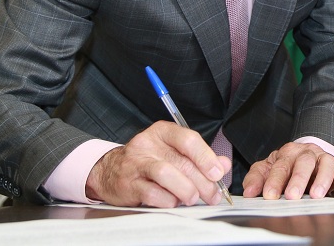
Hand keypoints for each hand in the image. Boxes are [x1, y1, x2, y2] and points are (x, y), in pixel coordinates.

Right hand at [85, 121, 229, 206]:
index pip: (189, 139)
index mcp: (163, 132)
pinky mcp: (128, 183)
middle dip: (202, 182)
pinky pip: (152, 193)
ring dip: (186, 190)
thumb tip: (223, 165)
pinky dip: (167, 200)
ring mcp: (135, 163)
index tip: (218, 173)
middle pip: (182, 161)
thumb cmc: (148, 161)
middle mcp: (148, 143)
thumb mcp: (174, 152)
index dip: (206, 157)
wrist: (110, 172)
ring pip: (166, 174)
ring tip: (192, 198)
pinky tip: (173, 202)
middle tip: (212, 195)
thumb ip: (200, 158)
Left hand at [242, 142, 333, 199]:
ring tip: (317, 195)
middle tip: (292, 196)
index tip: (269, 195)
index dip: (274, 181)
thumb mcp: (268, 167)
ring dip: (321, 180)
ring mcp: (321, 159)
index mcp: (287, 154)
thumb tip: (249, 192)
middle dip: (297, 180)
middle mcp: (305, 154)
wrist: (307, 150)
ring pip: (324, 164)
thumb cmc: (287, 164)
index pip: (280, 167)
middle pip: (302, 164)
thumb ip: (257, 178)